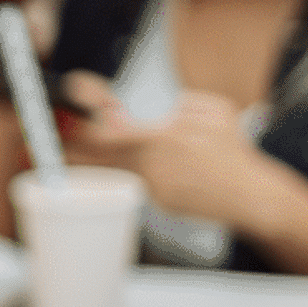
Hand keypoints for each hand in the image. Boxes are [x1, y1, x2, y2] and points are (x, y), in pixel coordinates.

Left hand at [62, 73, 281, 233]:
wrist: (255, 196)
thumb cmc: (237, 154)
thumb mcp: (216, 112)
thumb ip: (185, 105)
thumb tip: (165, 109)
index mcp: (161, 136)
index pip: (106, 132)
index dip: (81, 127)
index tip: (61, 121)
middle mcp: (152, 163)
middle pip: (102, 154)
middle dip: (75, 148)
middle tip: (53, 142)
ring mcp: (156, 185)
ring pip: (120, 168)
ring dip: (98, 162)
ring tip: (80, 153)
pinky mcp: (162, 201)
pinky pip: (145, 182)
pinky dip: (145, 175)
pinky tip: (162, 172)